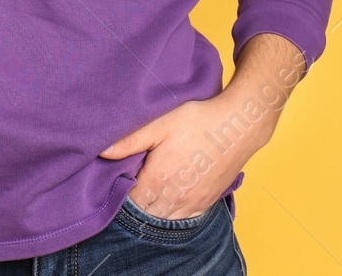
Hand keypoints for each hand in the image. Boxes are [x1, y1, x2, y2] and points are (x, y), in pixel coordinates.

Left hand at [99, 93, 274, 219]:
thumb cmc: (198, 122)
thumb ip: (129, 141)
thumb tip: (102, 151)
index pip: (129, 203)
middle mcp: (174, 199)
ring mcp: (192, 204)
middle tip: (133, 185)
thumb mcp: (159, 125)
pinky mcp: (207, 203)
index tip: (119, 180)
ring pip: (165, 220)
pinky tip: (169, 199)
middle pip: (146, 214)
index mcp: (157, 181)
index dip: (121, 194)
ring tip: (149, 192)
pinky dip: (173, 214)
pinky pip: (185, 219)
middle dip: (136, 205)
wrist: (239, 127)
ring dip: (154, 211)